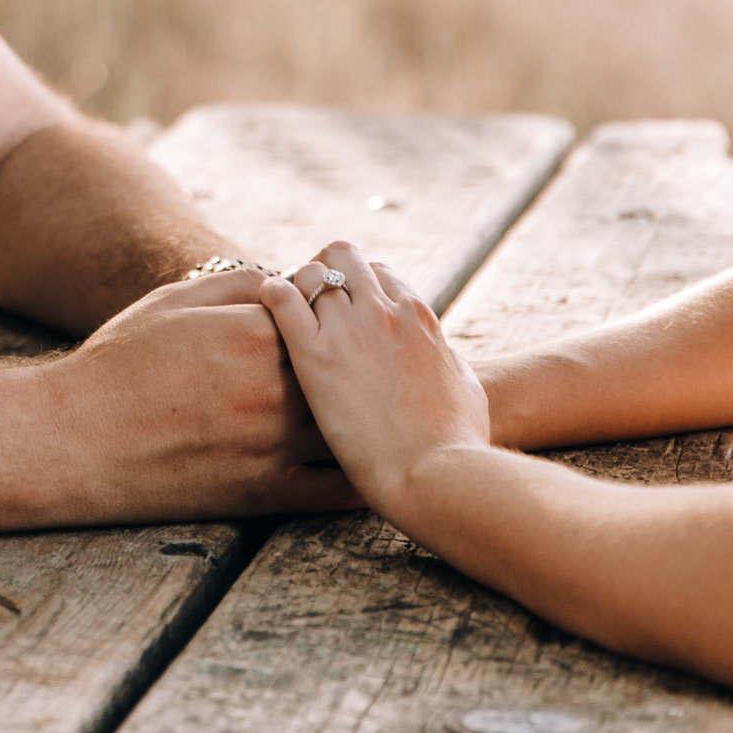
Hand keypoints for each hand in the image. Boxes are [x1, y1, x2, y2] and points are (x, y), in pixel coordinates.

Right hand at [43, 267, 358, 522]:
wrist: (75, 437)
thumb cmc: (119, 361)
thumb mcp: (176, 300)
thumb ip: (240, 284)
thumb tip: (287, 283)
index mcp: (257, 335)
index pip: (324, 317)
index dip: (331, 315)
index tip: (330, 318)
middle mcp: (275, 390)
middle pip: (345, 372)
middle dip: (354, 366)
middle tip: (363, 364)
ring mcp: (273, 446)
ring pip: (348, 430)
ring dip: (363, 419)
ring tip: (373, 412)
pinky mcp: (262, 492)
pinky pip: (332, 491)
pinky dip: (356, 478)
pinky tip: (368, 464)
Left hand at [260, 241, 490, 511]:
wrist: (437, 475)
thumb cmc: (458, 443)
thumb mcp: (467, 389)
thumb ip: (448, 361)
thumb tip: (441, 354)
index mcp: (419, 316)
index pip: (378, 272)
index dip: (356, 286)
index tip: (342, 308)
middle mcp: (383, 311)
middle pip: (342, 257)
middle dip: (323, 272)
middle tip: (307, 305)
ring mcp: (349, 329)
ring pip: (309, 272)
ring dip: (295, 287)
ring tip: (283, 315)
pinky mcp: (315, 357)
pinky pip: (280, 299)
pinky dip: (270, 296)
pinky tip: (265, 312)